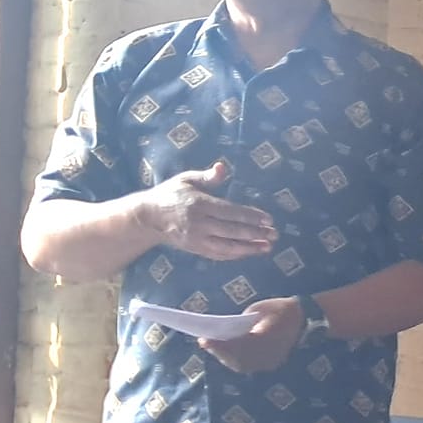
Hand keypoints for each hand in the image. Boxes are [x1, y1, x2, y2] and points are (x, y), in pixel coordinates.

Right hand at [138, 161, 275, 259]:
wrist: (148, 217)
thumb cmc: (170, 194)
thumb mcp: (186, 180)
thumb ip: (207, 176)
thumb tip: (223, 167)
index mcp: (199, 204)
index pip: (230, 212)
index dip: (251, 217)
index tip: (268, 219)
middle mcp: (199, 223)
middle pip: (232, 231)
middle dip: (256, 234)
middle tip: (275, 235)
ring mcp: (197, 239)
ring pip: (227, 246)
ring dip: (250, 248)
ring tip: (268, 247)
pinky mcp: (195, 249)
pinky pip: (219, 254)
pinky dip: (236, 255)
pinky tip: (250, 252)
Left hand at [199, 297, 304, 373]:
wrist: (304, 318)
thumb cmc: (279, 309)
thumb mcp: (257, 310)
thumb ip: (240, 324)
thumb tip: (223, 333)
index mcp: (267, 337)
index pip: (238, 345)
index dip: (219, 344)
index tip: (203, 340)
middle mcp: (269, 353)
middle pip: (238, 358)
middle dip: (219, 351)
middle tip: (204, 342)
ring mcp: (272, 361)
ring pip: (242, 365)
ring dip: (225, 357)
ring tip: (213, 348)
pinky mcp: (272, 364)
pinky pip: (250, 366)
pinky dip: (235, 361)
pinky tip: (226, 354)